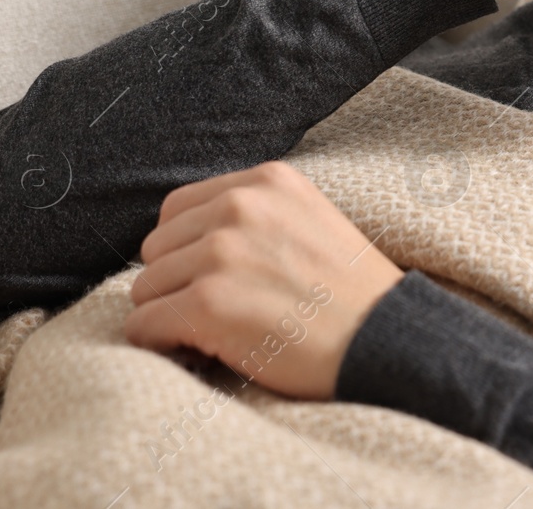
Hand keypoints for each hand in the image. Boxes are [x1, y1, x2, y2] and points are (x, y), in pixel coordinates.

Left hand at [123, 160, 402, 400]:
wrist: (388, 341)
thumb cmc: (351, 295)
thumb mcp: (310, 221)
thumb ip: (255, 215)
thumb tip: (186, 241)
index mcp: (267, 181)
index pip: (178, 209)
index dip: (187, 250)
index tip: (215, 279)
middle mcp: (241, 206)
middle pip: (156, 248)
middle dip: (177, 283)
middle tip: (219, 311)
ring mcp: (222, 253)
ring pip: (145, 289)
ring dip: (170, 316)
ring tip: (217, 333)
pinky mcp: (209, 303)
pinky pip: (144, 326)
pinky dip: (161, 345)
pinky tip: (200, 352)